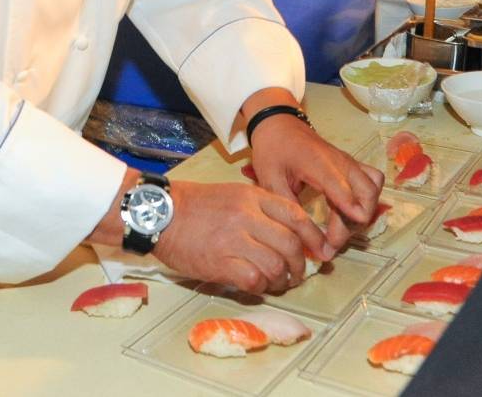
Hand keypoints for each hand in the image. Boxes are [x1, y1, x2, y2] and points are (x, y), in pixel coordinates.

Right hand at [152, 179, 333, 293]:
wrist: (161, 214)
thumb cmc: (196, 205)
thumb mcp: (233, 194)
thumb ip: (260, 209)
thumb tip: (289, 233)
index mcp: (252, 196)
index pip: (295, 215)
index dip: (314, 236)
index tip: (320, 250)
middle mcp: (247, 216)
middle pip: (290, 244)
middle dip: (300, 264)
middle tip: (297, 273)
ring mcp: (234, 239)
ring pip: (275, 266)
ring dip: (281, 280)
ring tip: (277, 283)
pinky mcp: (220, 263)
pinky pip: (254, 281)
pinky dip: (260, 288)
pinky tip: (255, 286)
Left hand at [248, 114, 383, 251]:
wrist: (278, 124)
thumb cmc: (273, 150)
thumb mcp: (270, 179)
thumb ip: (288, 207)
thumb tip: (305, 238)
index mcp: (318, 162)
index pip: (340, 189)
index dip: (345, 216)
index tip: (337, 242)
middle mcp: (340, 161)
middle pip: (367, 192)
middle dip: (354, 223)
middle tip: (332, 241)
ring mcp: (349, 161)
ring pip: (374, 188)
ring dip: (364, 212)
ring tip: (340, 228)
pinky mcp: (351, 164)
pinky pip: (372, 182)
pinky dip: (367, 200)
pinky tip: (349, 214)